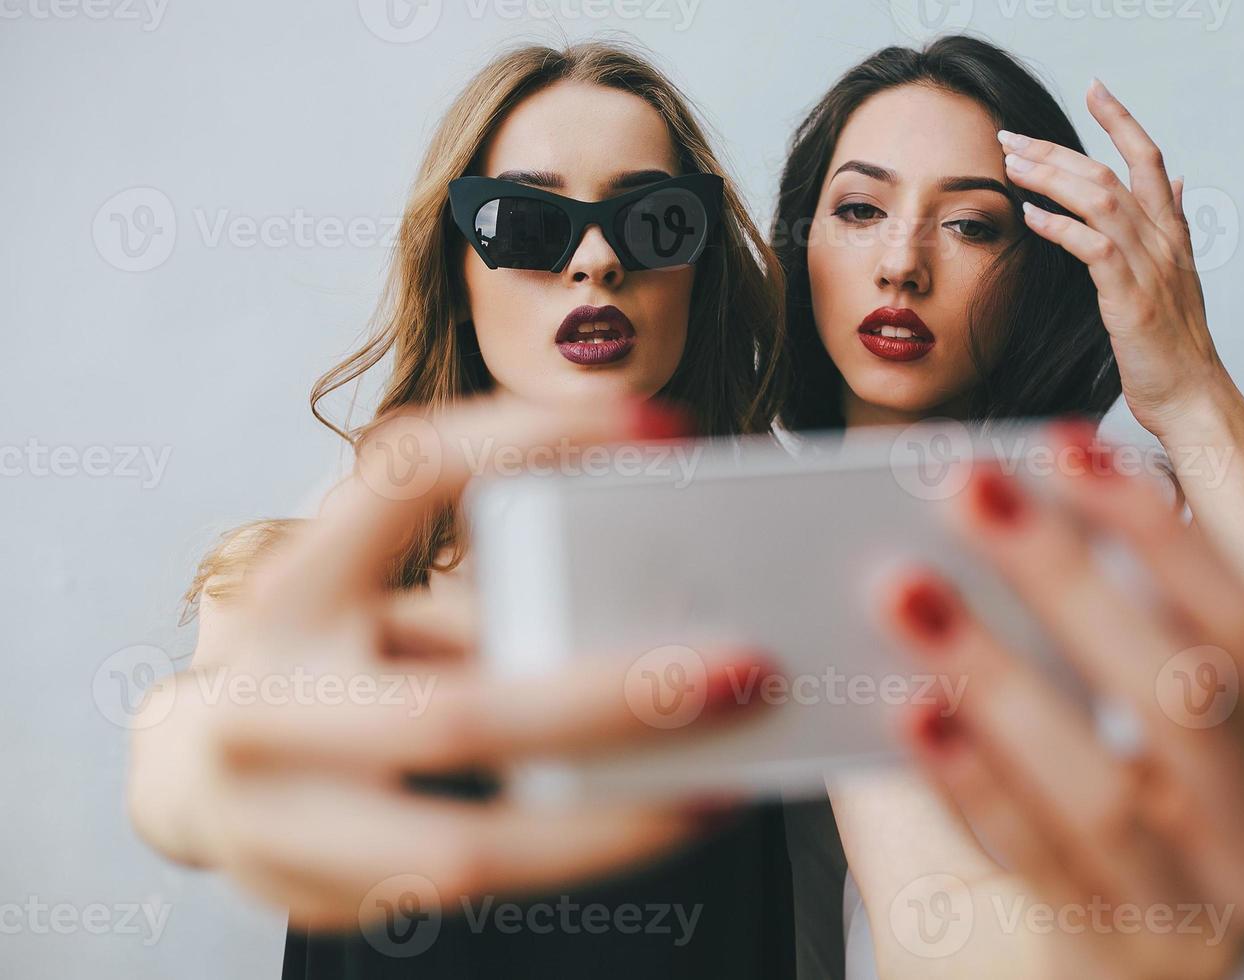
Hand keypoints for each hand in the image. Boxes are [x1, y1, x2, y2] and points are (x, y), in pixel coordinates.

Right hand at [142, 396, 769, 928]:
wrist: (201, 777)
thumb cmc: (326, 656)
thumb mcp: (376, 595)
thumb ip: (482, 596)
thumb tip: (653, 603)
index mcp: (292, 588)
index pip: (404, 479)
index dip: (529, 440)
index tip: (659, 423)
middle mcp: (268, 703)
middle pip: (458, 714)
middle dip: (617, 699)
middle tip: (745, 669)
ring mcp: (280, 820)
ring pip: (470, 844)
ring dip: (616, 823)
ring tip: (721, 786)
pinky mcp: (320, 898)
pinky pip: (475, 885)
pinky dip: (577, 857)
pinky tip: (655, 822)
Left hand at [876, 423, 1243, 979]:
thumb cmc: (1021, 854)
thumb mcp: (1044, 736)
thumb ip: (1008, 638)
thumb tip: (916, 521)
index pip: (1234, 622)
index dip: (1151, 528)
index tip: (1062, 443)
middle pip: (1184, 688)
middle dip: (1069, 575)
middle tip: (965, 489)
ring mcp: (1195, 910)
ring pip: (1110, 784)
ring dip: (1000, 672)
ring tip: (905, 590)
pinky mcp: (1115, 961)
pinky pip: (1039, 862)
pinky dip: (971, 779)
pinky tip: (909, 714)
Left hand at [1000, 80, 1233, 439]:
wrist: (1192, 395)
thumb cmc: (1175, 346)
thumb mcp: (1177, 278)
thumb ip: (1171, 226)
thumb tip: (1176, 184)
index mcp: (1172, 233)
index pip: (1149, 158)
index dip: (1122, 119)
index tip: (1095, 87)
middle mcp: (1164, 241)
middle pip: (1108, 173)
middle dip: (1056, 148)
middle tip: (1011, 135)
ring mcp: (1150, 267)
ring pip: (1099, 200)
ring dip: (1049, 177)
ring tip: (1011, 165)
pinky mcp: (1131, 297)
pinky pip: (1093, 247)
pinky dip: (1059, 226)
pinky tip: (1029, 215)